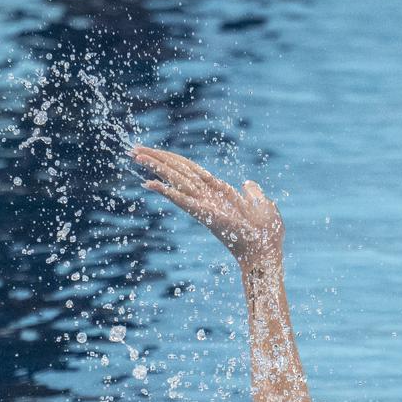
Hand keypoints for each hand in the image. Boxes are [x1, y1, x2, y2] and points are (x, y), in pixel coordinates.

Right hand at [130, 145, 284, 268]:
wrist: (267, 252)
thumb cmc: (266, 234)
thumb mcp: (262, 204)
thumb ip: (252, 193)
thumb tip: (247, 184)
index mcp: (218, 192)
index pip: (190, 169)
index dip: (172, 159)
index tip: (155, 151)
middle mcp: (207, 198)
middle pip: (178, 171)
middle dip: (157, 159)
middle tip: (134, 149)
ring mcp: (204, 206)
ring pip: (176, 180)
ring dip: (156, 167)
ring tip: (136, 155)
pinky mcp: (205, 214)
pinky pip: (182, 200)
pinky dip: (166, 192)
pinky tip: (149, 183)